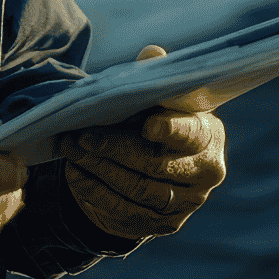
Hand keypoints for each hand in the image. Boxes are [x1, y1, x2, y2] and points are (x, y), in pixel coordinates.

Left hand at [59, 45, 225, 240]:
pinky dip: (96, 192)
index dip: (171, 130)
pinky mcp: (164, 224)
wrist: (156, 165)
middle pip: (155, 164)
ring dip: (98, 169)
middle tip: (80, 135)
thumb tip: (152, 54)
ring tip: (70, 149)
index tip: (147, 125)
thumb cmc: (156, 119)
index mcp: (208, 136)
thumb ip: (153, 77)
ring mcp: (186, 202)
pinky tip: (76, 173)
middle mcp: (205, 173)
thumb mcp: (157, 98)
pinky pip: (125, 211)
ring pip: (137, 190)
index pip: (191, 134)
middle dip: (113, 149)